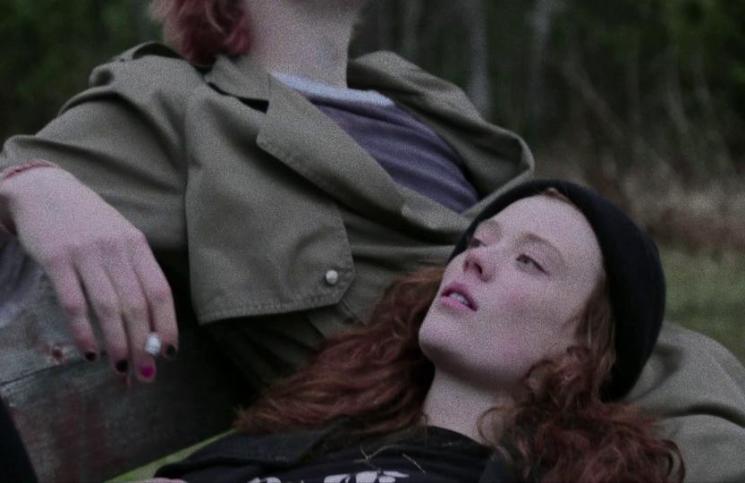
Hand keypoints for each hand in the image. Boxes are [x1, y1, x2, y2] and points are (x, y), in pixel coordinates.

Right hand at [0, 167, 177, 380]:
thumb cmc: (88, 221)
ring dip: (118, 343)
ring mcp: (86, 254)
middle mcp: (116, 250)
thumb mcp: (120, 237)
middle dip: (143, 345)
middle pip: (136, 306)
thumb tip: (150, 321)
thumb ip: (134, 272)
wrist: (43, 191)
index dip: (167, 325)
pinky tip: (91, 352)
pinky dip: (84, 332)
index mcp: (137, 245)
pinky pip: (74, 304)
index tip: (169, 353)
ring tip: (122, 368)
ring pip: (108, 308)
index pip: (160, 291)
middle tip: (145, 373)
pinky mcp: (55, 260)